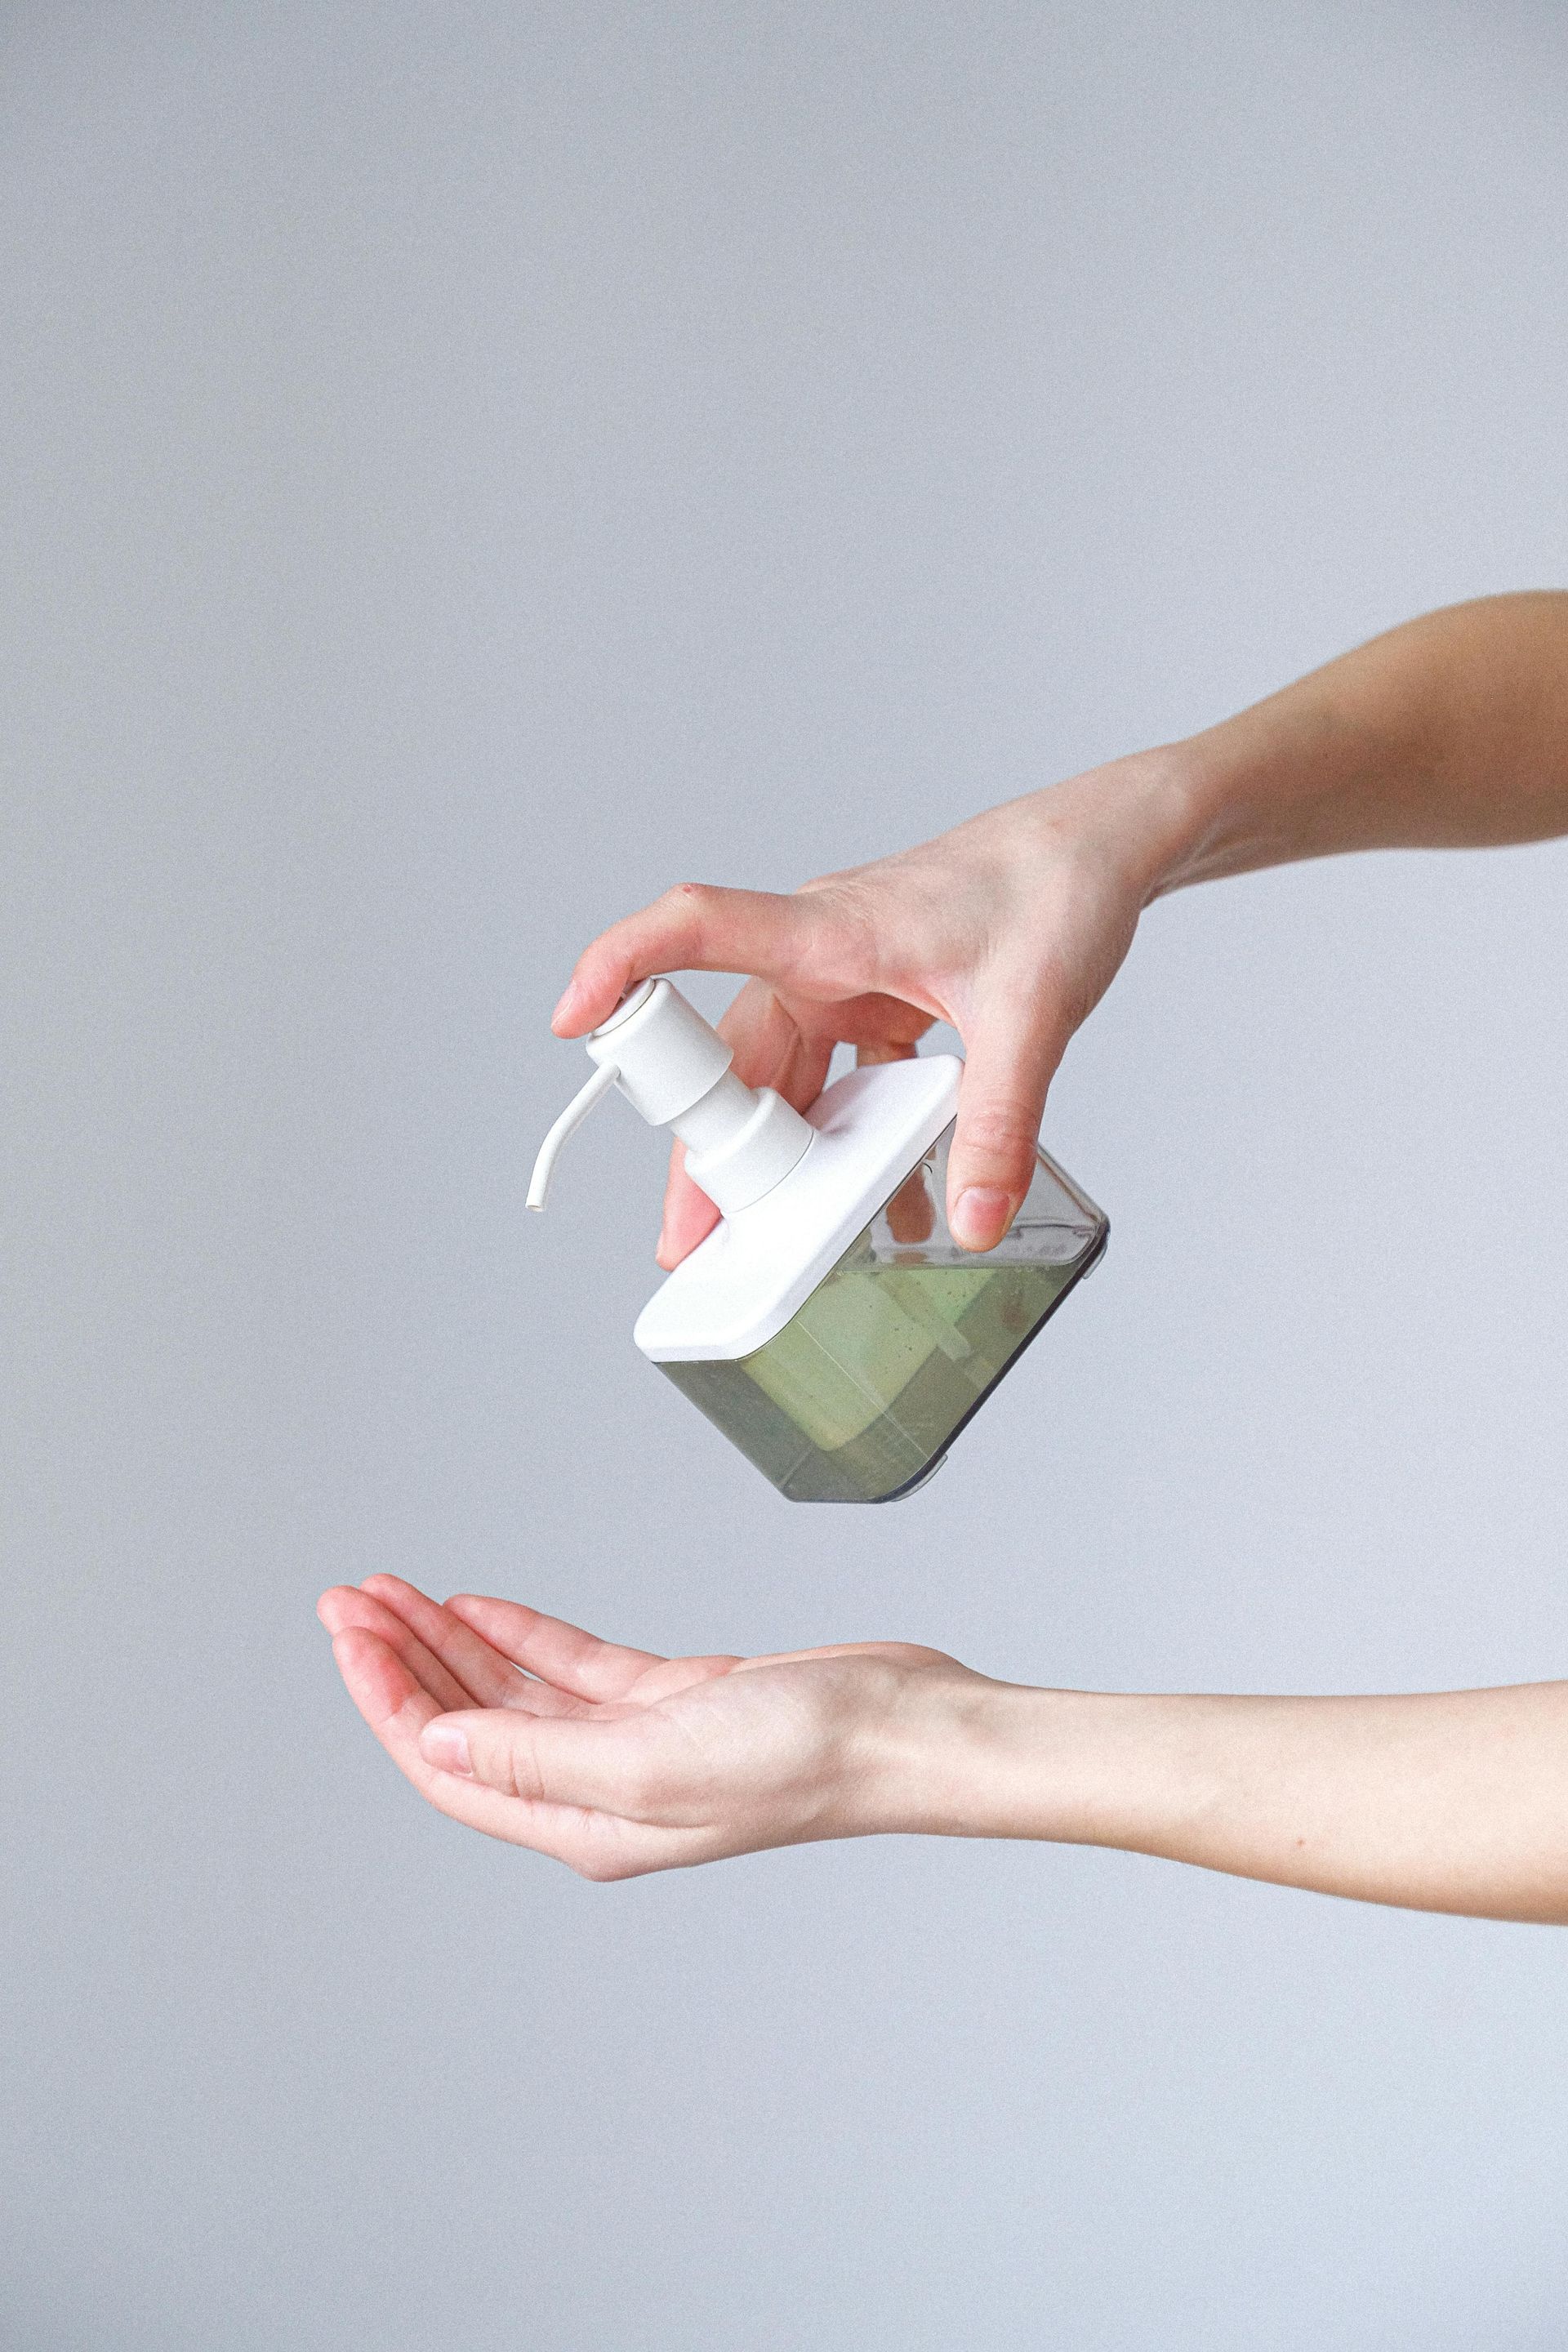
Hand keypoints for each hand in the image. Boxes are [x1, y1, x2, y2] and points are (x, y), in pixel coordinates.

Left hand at [318, 1576, 987, 1878]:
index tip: (352, 1638)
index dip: (391, 1702)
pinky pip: (570, 1667)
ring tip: (394, 1594)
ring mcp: (634, 1744)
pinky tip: (478, 1608)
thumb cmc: (799, 1760)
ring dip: (450, 1642)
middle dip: (402, 1662)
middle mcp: (597, 1791)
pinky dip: (520, 1634)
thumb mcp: (646, 1762)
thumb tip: (431, 1745)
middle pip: (467, 1724)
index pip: (449, 1767)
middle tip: (350, 1600)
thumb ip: (534, 1755)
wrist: (899, 1728)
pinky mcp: (671, 1701)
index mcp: (584, 1825)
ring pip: (512, 1691)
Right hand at [551, 753, 1195, 1264]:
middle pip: (732, 1051)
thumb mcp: (1031, 1017)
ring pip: (782, 1072)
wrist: (1107, 843)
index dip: (622, 966)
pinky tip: (879, 1195)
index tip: (572, 1020)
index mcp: (832, 929)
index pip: (697, 928)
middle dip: (709, 1149)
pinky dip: (849, 1133)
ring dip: (778, 1151)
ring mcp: (848, 974)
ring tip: (767, 1236)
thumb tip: (970, 1215)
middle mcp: (822, 949)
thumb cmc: (1058, 887)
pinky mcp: (881, 994)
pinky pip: (840, 1072)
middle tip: (693, 1235)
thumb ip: (999, 1124)